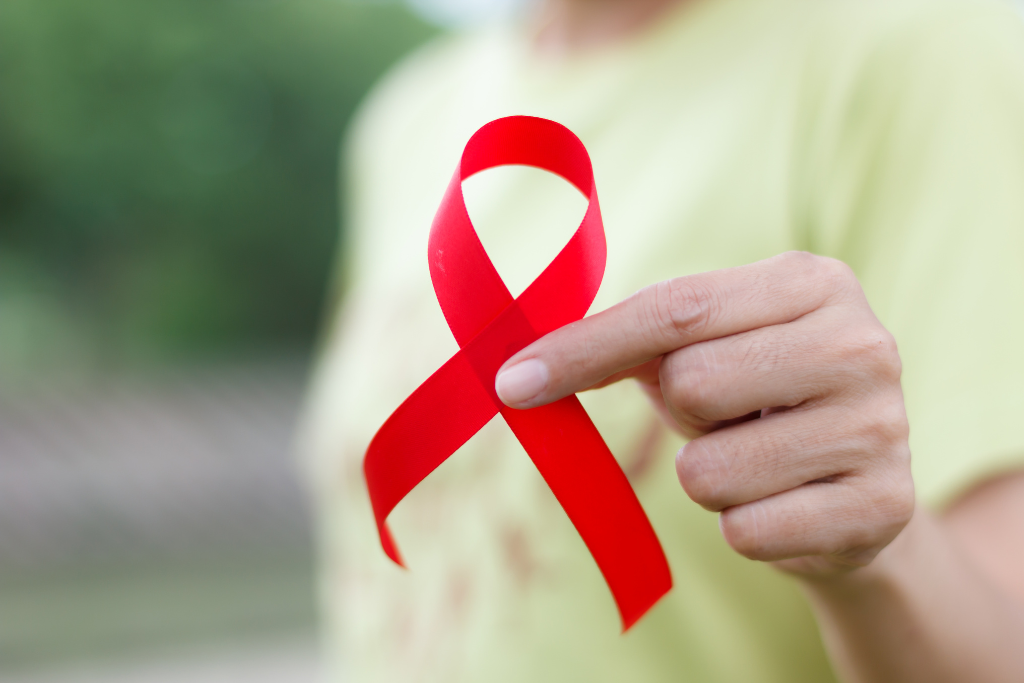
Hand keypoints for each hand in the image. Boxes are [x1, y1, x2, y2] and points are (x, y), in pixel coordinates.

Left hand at [495, 251, 914, 575]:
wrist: (853, 485)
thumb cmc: (757, 399)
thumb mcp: (702, 349)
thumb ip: (626, 340)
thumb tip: (522, 370)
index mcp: (813, 283)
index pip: (675, 309)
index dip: (584, 348)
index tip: (513, 381)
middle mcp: (863, 343)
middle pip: (692, 383)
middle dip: (684, 412)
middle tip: (727, 415)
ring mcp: (884, 426)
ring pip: (709, 472)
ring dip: (708, 477)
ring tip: (756, 461)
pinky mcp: (884, 505)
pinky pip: (747, 531)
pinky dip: (742, 526)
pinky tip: (784, 503)